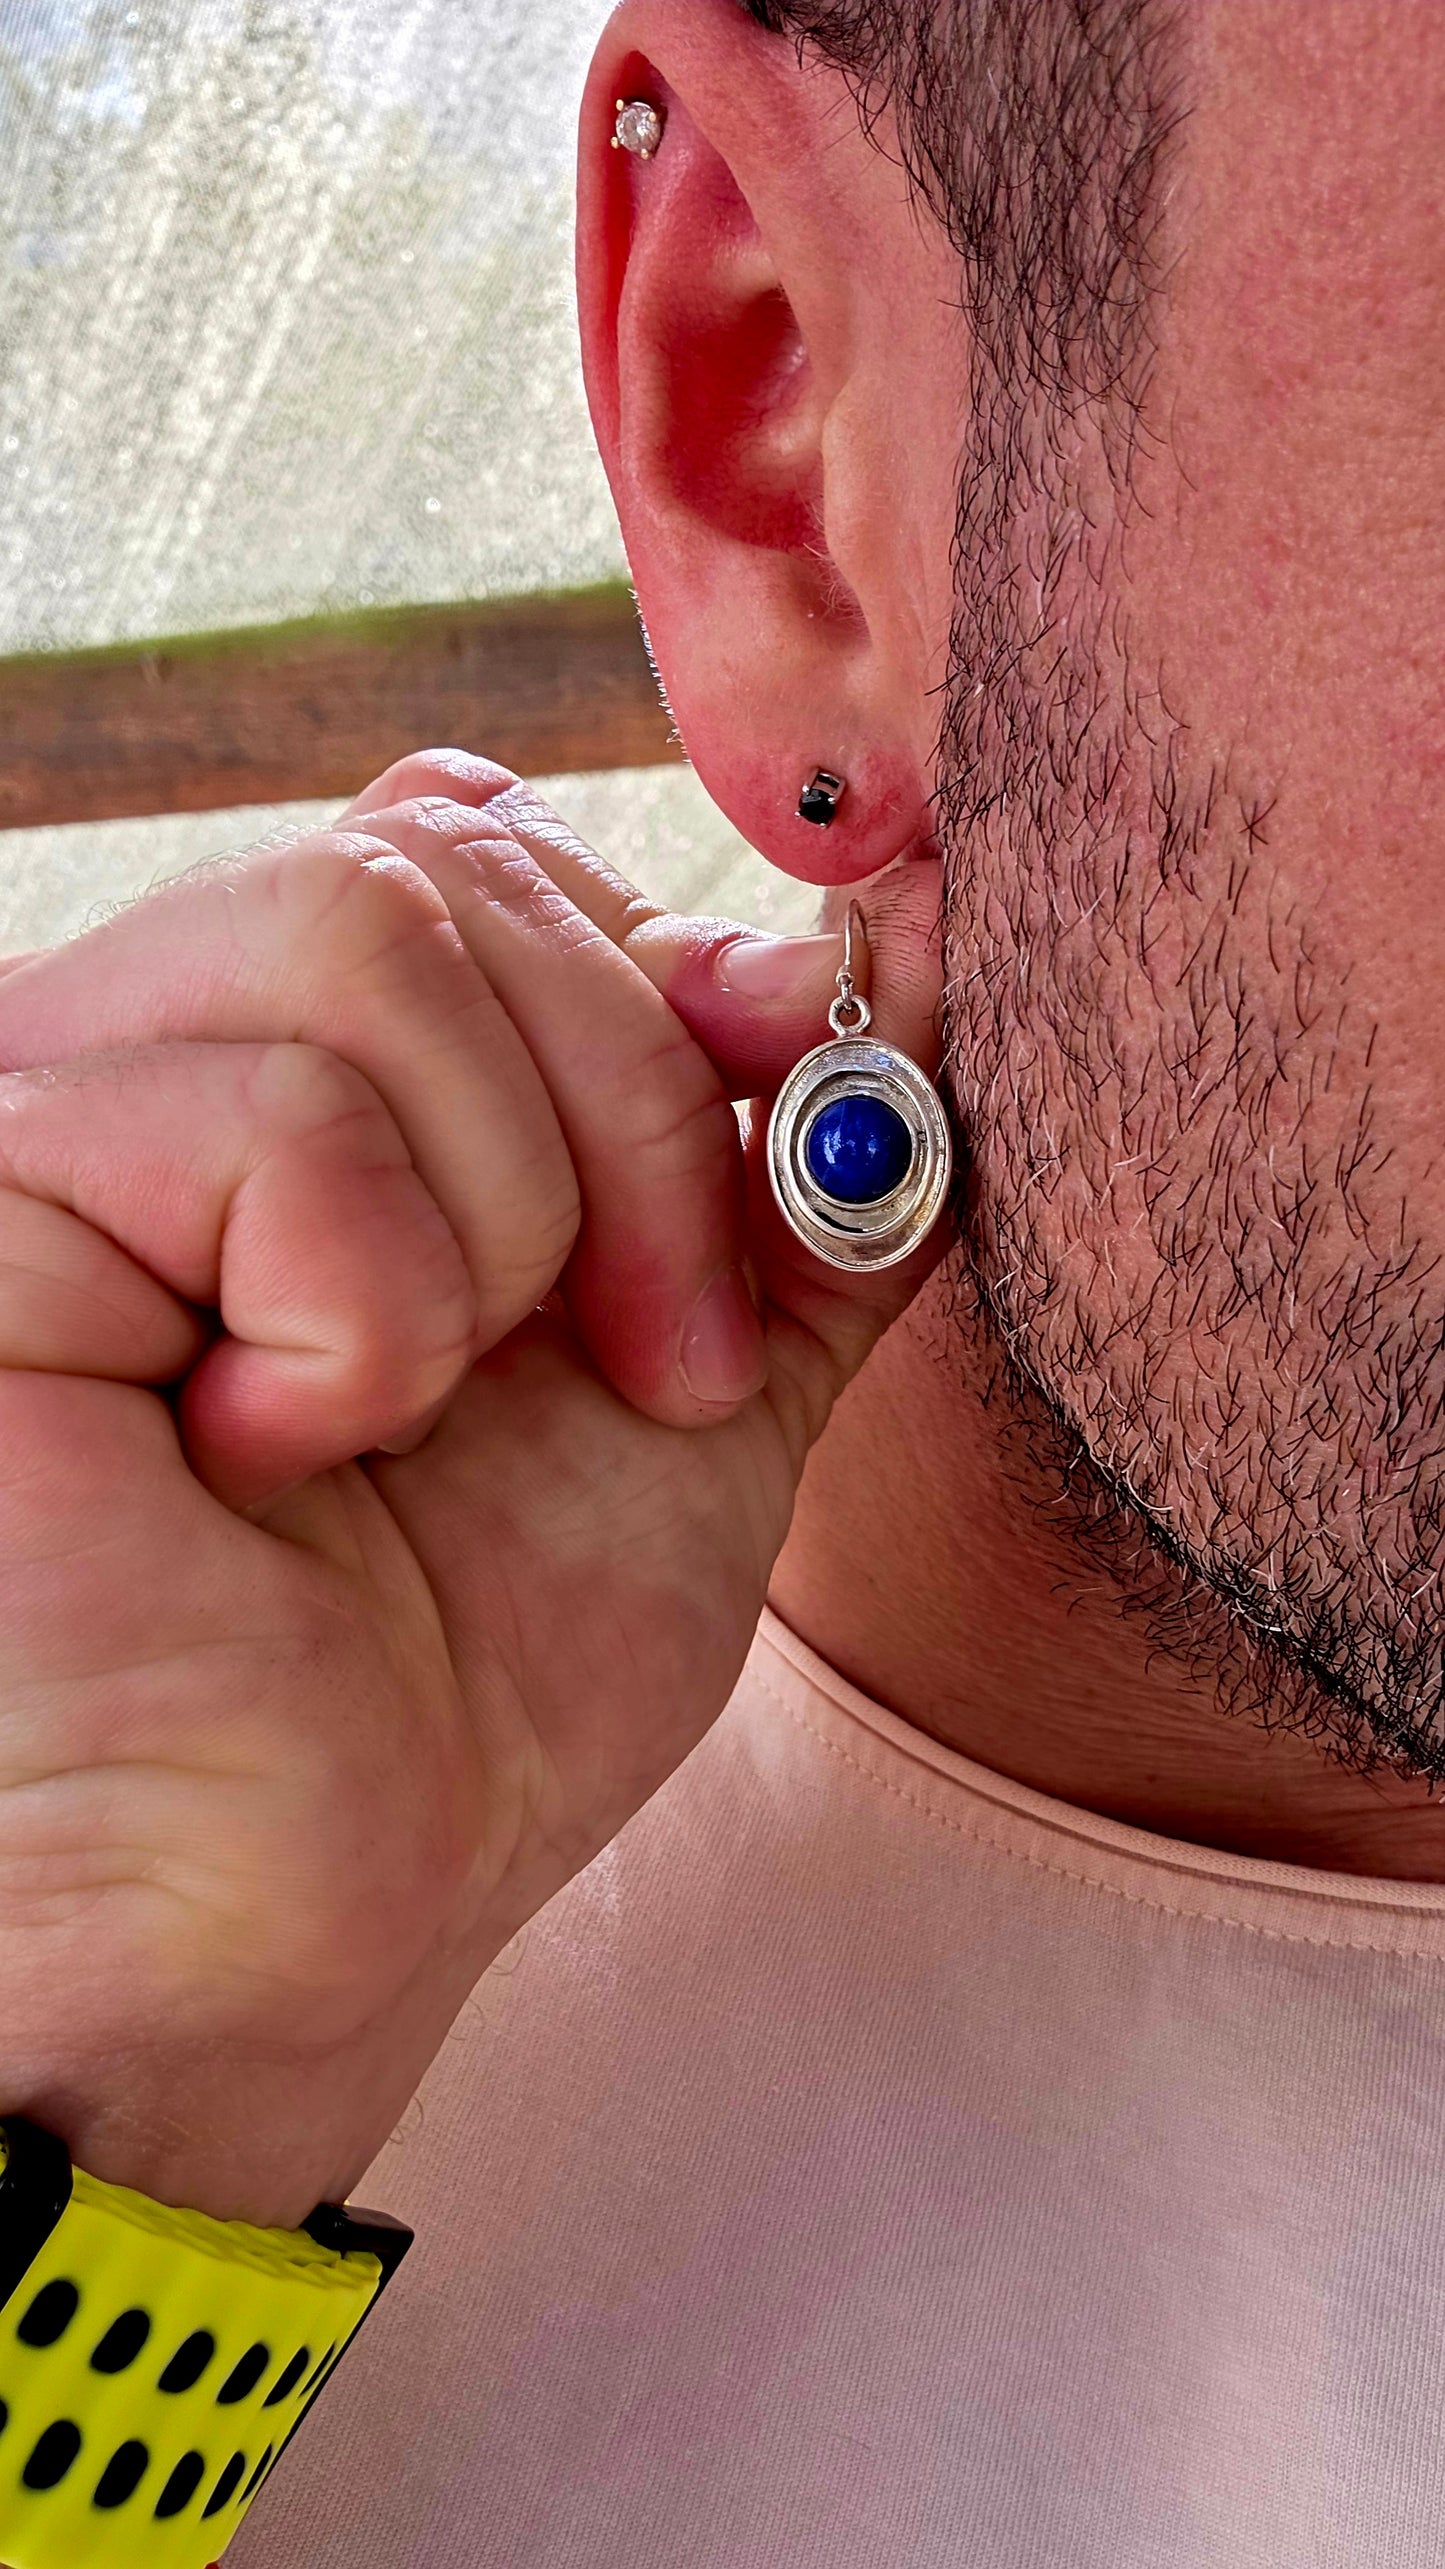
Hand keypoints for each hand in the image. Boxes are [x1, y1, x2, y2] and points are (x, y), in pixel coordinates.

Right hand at [0, 754, 945, 2227]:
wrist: (291, 1924)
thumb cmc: (457, 1685)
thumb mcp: (698, 1385)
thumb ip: (794, 1174)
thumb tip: (916, 946)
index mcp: (296, 1070)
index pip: (472, 833)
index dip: (659, 967)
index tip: (798, 1110)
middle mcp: (149, 1049)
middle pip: (445, 862)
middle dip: (636, 1125)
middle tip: (647, 1371)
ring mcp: (48, 1104)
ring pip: (368, 934)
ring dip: (498, 1226)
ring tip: (411, 1422)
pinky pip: (276, 1115)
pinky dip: (365, 1314)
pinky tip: (265, 1452)